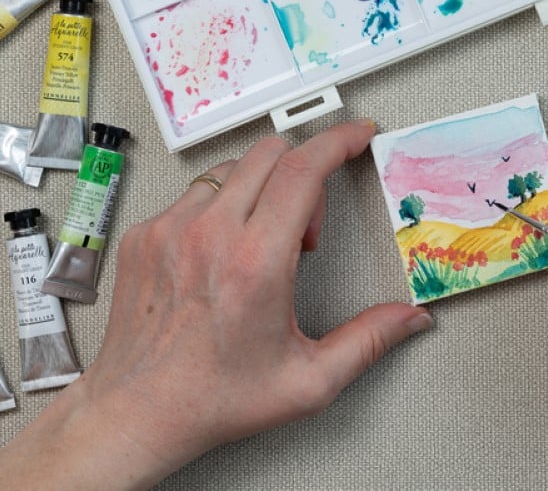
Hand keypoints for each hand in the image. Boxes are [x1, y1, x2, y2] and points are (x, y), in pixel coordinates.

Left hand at [0, 120, 432, 488]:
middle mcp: (209, 235)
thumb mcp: (308, 381)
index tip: (355, 136)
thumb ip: (368, 341)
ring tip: (263, 245)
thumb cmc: (214, 398)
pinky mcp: (143, 235)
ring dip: (261, 191)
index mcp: (255, 264)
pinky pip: (193, 195)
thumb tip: (409, 318)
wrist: (138, 411)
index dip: (338, 143)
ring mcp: (169, 230)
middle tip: (307, 229)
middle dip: (305, 174)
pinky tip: (223, 254)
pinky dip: (220, 209)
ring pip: (231, 170)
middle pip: (271, 155)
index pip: (303, 170)